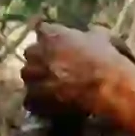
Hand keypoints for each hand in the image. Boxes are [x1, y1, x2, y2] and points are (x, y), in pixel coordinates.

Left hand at [19, 23, 134, 127]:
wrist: (105, 86)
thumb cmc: (104, 59)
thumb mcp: (100, 37)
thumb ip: (87, 34)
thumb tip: (89, 34)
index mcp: (50, 34)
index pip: (42, 30)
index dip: (49, 39)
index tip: (56, 46)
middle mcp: (35, 53)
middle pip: (31, 54)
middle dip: (40, 61)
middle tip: (55, 69)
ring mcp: (32, 76)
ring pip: (29, 77)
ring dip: (38, 81)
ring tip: (53, 90)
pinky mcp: (32, 97)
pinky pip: (31, 100)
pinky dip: (40, 103)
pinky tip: (52, 105)